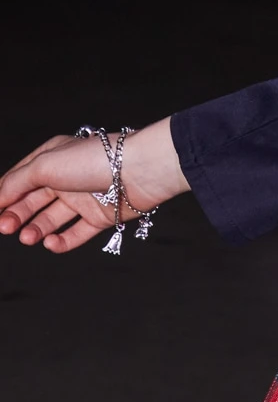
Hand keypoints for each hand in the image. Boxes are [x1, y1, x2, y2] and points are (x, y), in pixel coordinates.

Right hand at [0, 119, 189, 252]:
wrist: (139, 170)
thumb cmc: (94, 159)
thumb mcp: (46, 164)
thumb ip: (18, 181)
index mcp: (53, 158)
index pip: (20, 179)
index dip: (4, 196)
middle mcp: (67, 178)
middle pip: (33, 201)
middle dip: (17, 215)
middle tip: (6, 228)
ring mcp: (83, 198)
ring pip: (52, 220)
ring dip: (36, 230)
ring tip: (29, 237)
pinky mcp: (100, 217)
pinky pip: (75, 234)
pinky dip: (61, 242)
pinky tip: (50, 243)